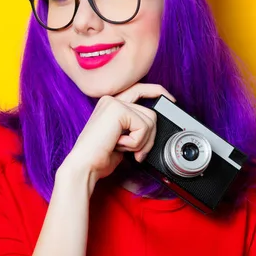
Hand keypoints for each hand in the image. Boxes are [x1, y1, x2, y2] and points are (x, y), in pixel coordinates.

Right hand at [60, 84, 175, 191]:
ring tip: (122, 147)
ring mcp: (114, 103)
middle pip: (150, 113)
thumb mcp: (122, 139)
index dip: (156, 91)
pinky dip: (136, 142)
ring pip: (150, 120)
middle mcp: (111, 100)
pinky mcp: (117, 110)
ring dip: (141, 142)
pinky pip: (143, 127)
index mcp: (111, 104)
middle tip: (137, 153)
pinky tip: (119, 145)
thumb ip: (134, 129)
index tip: (170, 99)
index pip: (139, 90)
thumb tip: (153, 130)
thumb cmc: (99, 157)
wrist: (85, 166)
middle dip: (149, 137)